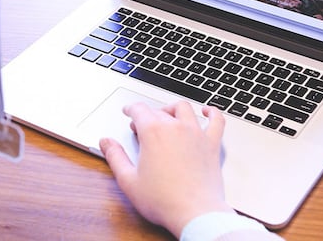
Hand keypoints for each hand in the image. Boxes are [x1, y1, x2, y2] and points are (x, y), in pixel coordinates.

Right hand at [99, 101, 234, 237]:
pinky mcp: (212, 144)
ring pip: (184, 109)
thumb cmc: (163, 200)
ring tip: (167, 115)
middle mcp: (175, 128)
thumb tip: (106, 142)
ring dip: (172, 108)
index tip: (128, 111)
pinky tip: (208, 111)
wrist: (195, 213)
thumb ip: (115, 157)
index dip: (131, 108)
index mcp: (153, 133)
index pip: (139, 110)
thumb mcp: (128, 181)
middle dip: (147, 115)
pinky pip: (217, 120)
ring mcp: (196, 134)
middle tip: (142, 125)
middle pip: (159, 110)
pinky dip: (212, 112)